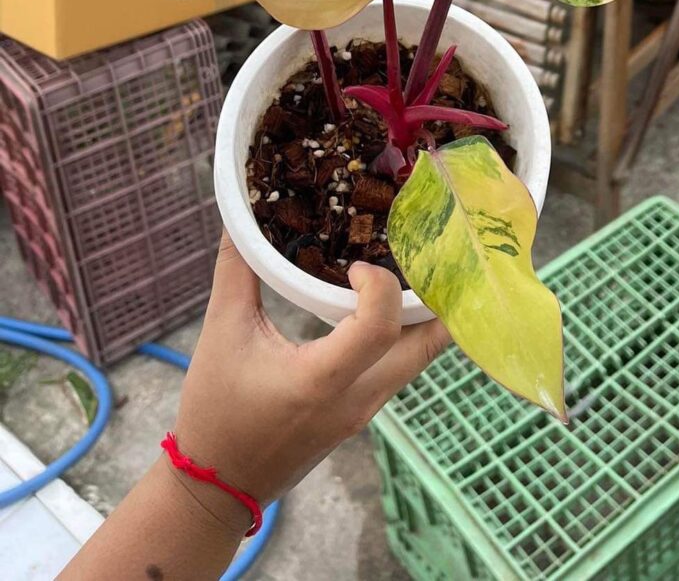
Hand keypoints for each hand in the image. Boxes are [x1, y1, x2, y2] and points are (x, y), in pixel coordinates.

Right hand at [173, 234, 447, 515]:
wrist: (216, 489)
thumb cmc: (215, 413)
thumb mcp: (221, 334)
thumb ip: (236, 271)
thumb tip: (240, 219)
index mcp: (322, 380)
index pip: (382, 327)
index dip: (380, 285)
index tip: (354, 267)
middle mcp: (357, 399)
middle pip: (428, 345)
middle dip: (433, 296)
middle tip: (413, 256)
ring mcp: (365, 411)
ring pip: (419, 358)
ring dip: (418, 316)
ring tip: (398, 275)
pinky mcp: (361, 416)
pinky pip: (399, 369)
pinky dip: (400, 336)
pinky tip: (377, 310)